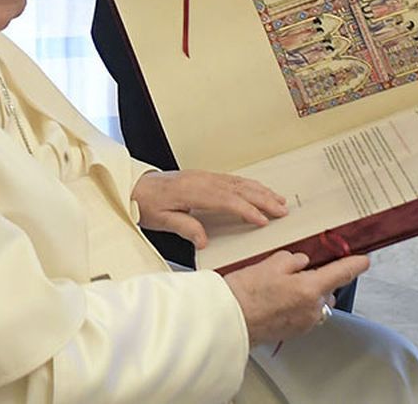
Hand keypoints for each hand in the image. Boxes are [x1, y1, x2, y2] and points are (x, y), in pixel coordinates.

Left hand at [132, 170, 287, 248]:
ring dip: (260, 190)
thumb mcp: (161, 220)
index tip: (263, 220)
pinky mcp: (205, 177)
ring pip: (239, 182)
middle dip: (263, 199)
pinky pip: (232, 180)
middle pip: (239, 189)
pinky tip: (258, 190)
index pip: (227, 200)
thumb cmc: (146, 203)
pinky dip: (249, 185)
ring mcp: (204, 176)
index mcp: (193, 191)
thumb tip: (203, 240)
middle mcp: (202, 180)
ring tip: (278, 200)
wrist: (135, 186)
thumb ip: (184, 227)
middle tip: (282, 210)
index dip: (247, 210)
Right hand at [224, 250, 370, 344]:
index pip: (341, 273)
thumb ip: (293, 260)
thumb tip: (301, 262)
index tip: (363, 261)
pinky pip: (304, 314)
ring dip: (307, 294)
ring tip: (281, 286)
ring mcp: (304, 323)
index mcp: (309, 289)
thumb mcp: (270, 264)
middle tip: (296, 270)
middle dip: (318, 279)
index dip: (355, 265)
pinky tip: (276, 299)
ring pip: (316, 303)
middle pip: (327, 290)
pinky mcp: (293, 332)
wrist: (228, 321)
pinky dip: (297, 305)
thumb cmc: (244, 294)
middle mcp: (312, 309)